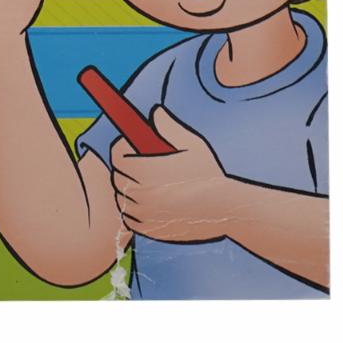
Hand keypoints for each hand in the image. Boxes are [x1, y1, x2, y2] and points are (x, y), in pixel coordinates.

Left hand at [109, 107, 235, 242]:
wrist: (225, 210)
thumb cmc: (208, 174)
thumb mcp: (191, 144)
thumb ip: (168, 126)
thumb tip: (155, 112)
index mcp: (146, 170)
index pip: (116, 156)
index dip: (122, 148)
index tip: (132, 146)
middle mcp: (141, 193)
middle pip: (117, 176)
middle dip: (125, 167)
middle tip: (140, 163)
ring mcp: (144, 214)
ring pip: (122, 198)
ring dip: (128, 189)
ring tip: (146, 183)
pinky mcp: (149, 230)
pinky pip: (129, 218)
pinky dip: (133, 210)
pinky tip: (149, 202)